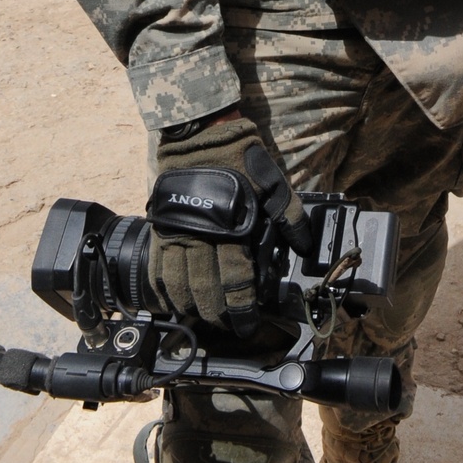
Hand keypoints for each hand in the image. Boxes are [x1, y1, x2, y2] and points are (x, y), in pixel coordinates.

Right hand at [148, 113, 310, 336]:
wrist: (201, 135)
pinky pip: (158, 269)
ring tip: (203, 320)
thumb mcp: (274, 184)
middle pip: (206, 292)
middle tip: (228, 327)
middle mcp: (201, 238)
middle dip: (218, 315)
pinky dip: (164, 292)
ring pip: (179, 286)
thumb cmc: (241, 159)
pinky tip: (172, 302)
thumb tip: (305, 247)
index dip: (242, 309)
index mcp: (231, 230)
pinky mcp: (161, 229)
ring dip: (191, 308)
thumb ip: (290, 217)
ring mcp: (177, 234)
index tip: (249, 325)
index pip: (236, 282)